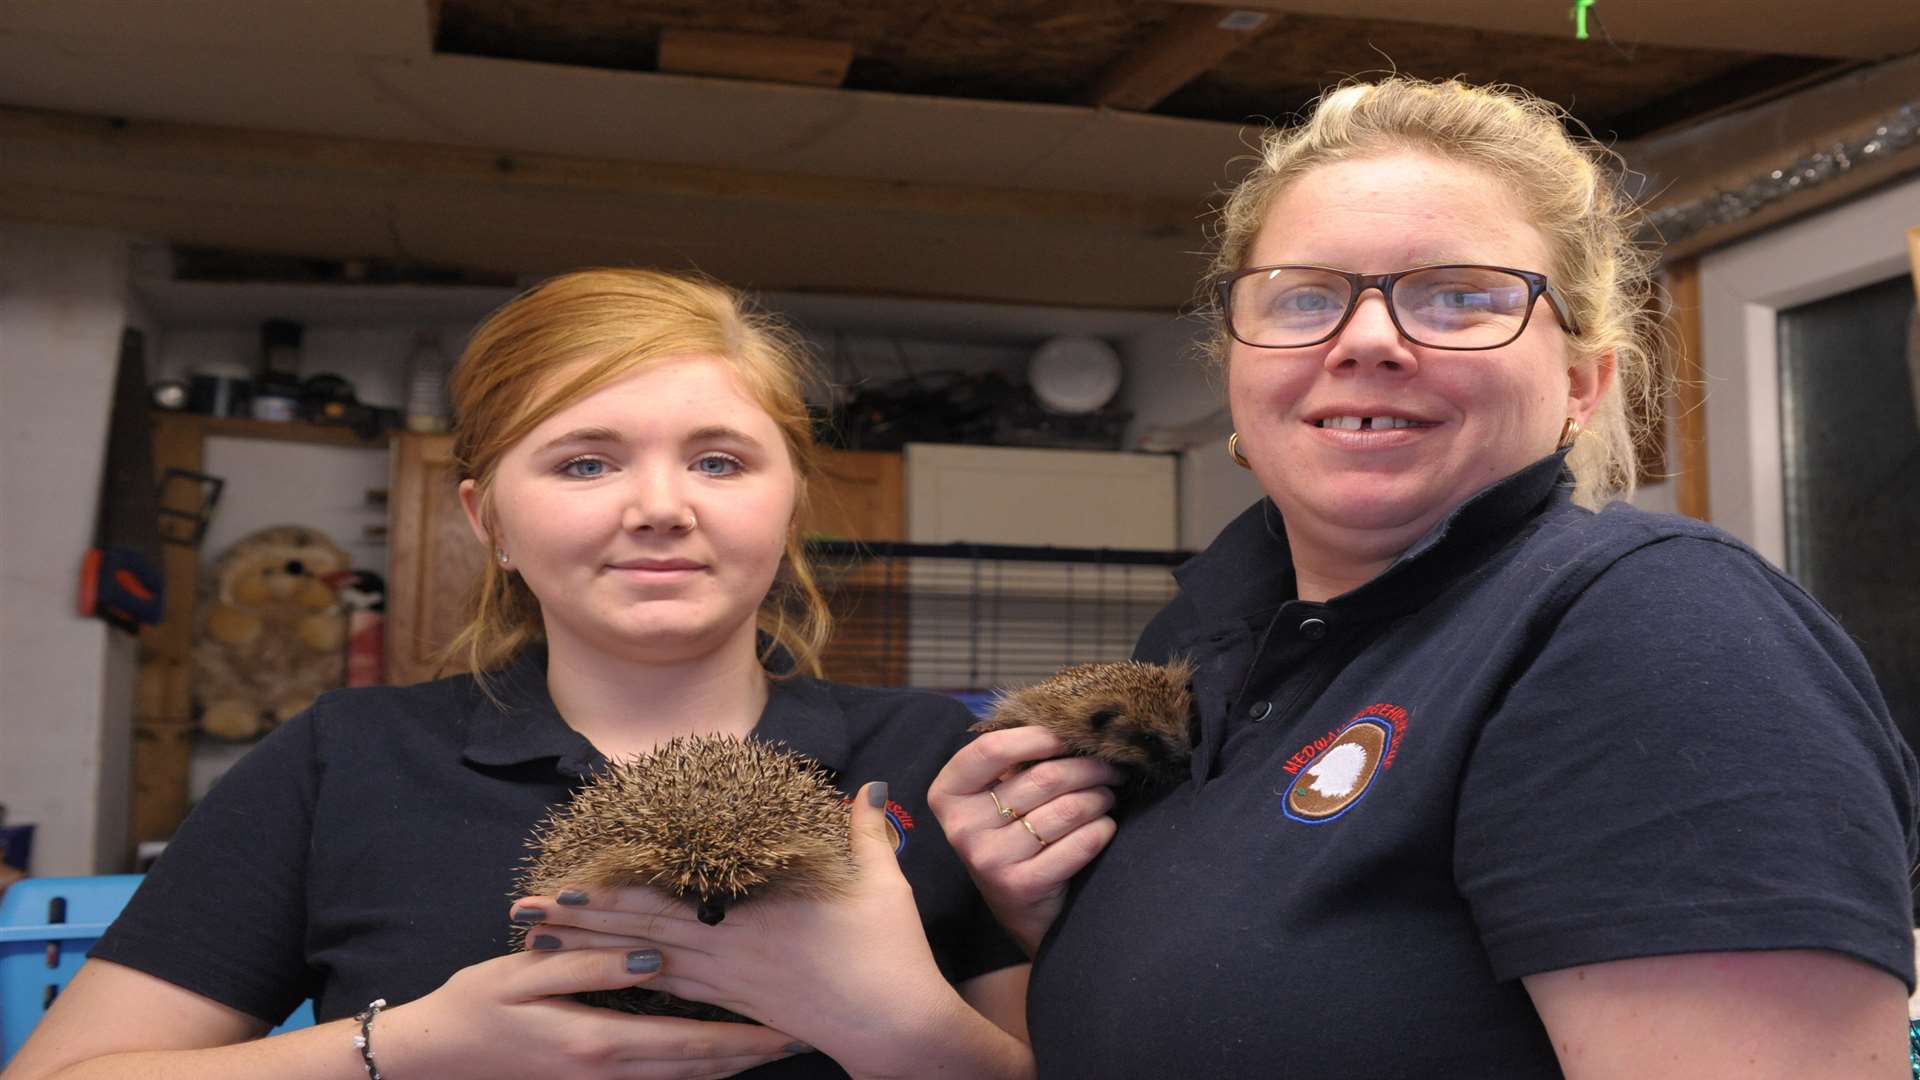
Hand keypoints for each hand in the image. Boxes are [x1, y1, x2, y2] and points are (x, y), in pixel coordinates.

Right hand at [376, 946, 806, 1079]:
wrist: (434, 1054)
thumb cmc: (477, 1004)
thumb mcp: (526, 974)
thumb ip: (593, 965)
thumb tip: (654, 955)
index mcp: (599, 1042)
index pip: (691, 1042)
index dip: (745, 1037)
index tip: (789, 1025)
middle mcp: (609, 1071)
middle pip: (700, 1068)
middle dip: (754, 1054)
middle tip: (803, 1034)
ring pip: (685, 1078)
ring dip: (732, 1063)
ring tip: (777, 1043)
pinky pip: (662, 1077)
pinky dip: (698, 1067)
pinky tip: (722, 1054)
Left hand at [516, 782, 973, 1078]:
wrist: (894, 1029)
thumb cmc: (888, 954)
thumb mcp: (879, 881)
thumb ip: (863, 831)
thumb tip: (864, 786)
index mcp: (751, 916)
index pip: (663, 902)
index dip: (608, 892)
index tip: (562, 880)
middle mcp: (726, 951)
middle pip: (635, 934)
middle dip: (577, 921)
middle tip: (522, 910)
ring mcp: (728, 983)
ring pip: (642, 966)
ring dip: (590, 955)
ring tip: (541, 944)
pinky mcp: (737, 1006)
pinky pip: (672, 993)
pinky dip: (631, 985)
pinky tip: (602, 981)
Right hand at [928, 727, 1125, 954]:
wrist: (1019, 908)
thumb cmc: (1012, 836)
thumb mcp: (995, 797)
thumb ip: (1014, 762)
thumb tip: (1070, 723)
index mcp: (948, 794)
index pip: (991, 749)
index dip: (1037, 735)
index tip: (1069, 735)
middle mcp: (961, 828)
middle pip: (1042, 778)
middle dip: (1088, 767)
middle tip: (1110, 767)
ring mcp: (989, 860)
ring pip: (1067, 809)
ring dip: (1100, 797)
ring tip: (1107, 795)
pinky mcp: (1020, 887)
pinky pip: (1079, 844)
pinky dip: (1101, 830)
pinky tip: (1104, 826)